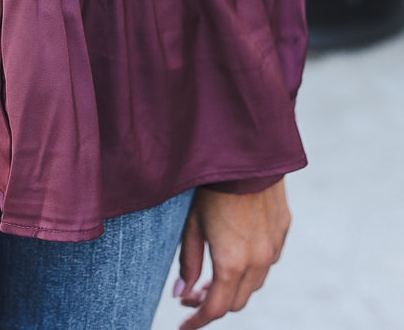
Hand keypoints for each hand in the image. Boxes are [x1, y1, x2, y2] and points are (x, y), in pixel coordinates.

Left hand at [174, 182, 290, 326]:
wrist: (245, 151)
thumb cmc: (211, 185)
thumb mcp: (191, 224)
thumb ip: (187, 262)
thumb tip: (181, 293)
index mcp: (232, 263)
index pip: (216, 308)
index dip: (198, 320)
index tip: (183, 325)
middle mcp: (259, 260)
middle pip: (237, 300)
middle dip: (214, 303)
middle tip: (191, 295)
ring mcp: (275, 246)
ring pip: (255, 282)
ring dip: (233, 286)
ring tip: (210, 276)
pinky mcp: (283, 228)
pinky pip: (268, 259)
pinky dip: (251, 266)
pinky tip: (236, 253)